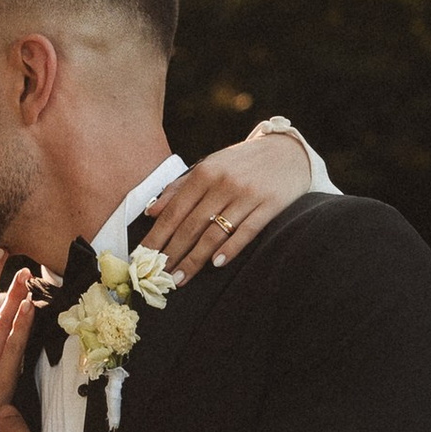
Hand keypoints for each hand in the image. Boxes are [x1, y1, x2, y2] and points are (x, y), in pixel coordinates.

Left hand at [142, 121, 310, 281]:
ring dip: (195, 259)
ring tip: (180, 278)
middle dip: (172, 253)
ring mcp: (247, 195)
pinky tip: (216, 264)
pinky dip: (230, 249)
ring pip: (215, 232)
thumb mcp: (210, 167)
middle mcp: (223, 183)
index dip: (157, 237)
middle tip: (158, 276)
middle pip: (191, 225)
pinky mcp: (269, 205)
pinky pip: (246, 231)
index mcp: (204, 173)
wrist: (288, 152)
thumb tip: (151, 211)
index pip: (174, 211)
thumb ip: (180, 188)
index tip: (142, 258)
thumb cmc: (242, 163)